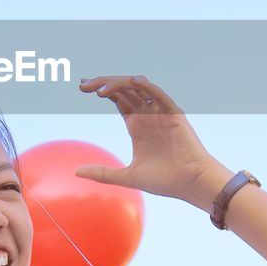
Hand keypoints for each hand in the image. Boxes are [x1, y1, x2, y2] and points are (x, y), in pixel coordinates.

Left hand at [76, 75, 231, 211]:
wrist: (191, 184)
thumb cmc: (165, 180)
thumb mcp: (127, 176)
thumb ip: (103, 173)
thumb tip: (76, 172)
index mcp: (137, 125)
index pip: (117, 99)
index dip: (100, 90)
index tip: (81, 88)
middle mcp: (147, 115)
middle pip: (123, 90)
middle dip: (103, 84)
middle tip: (83, 85)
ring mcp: (160, 113)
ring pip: (138, 89)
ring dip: (120, 84)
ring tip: (100, 88)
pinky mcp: (174, 114)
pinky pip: (160, 95)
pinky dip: (148, 87)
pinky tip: (134, 81)